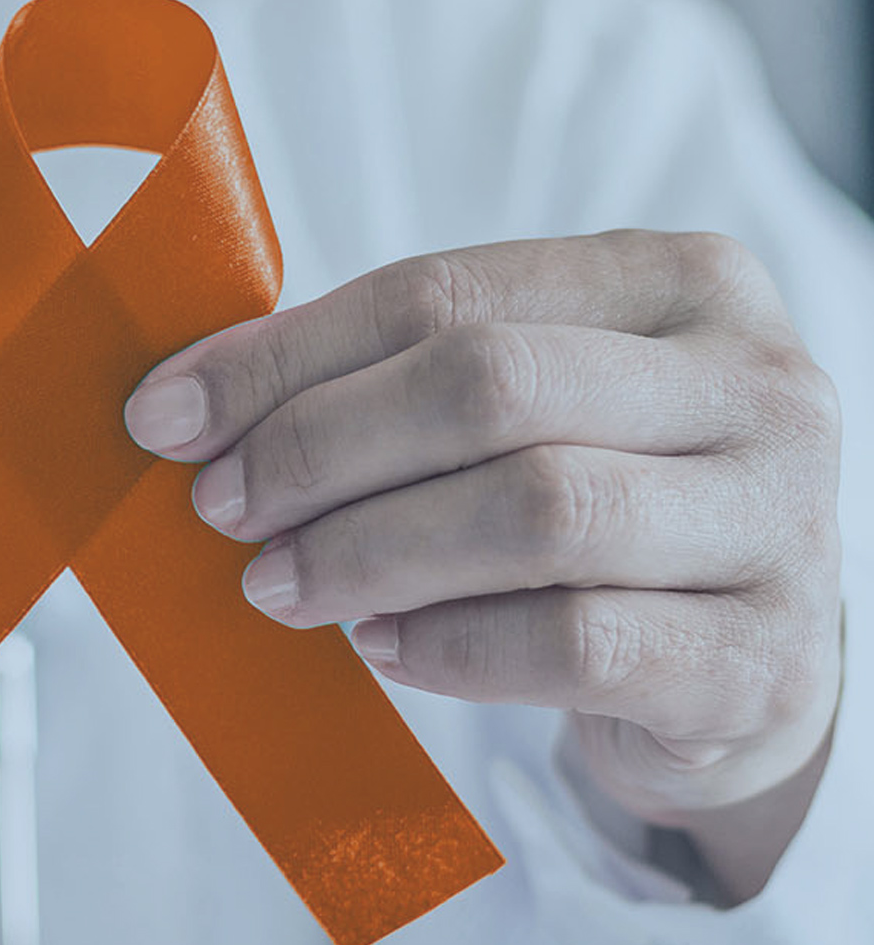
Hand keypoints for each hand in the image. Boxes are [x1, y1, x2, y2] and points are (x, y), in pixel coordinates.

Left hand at [123, 231, 841, 901]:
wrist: (742, 663)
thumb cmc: (599, 504)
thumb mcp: (521, 411)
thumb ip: (383, 381)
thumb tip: (185, 401)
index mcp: (678, 282)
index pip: (442, 293)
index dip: (284, 356)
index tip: (167, 414)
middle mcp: (754, 383)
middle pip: (489, 387)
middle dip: (320, 448)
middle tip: (222, 508)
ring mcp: (776, 521)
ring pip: (535, 512)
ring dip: (368, 552)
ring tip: (281, 585)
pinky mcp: (758, 660)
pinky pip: (576, 643)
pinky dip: (452, 647)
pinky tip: (382, 649)